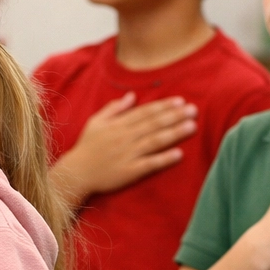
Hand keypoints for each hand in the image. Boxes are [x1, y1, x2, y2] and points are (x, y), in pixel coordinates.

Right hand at [51, 93, 197, 205]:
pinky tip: (178, 154)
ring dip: (174, 133)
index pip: (145, 112)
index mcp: (118, 125)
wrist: (76, 173)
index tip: (181, 101)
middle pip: (153, 124)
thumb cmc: (87, 147)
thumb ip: (114, 108)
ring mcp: (127, 154)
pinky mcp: (129, 171)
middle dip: (174, 116)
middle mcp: (124, 137)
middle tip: (194, 110)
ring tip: (192, 127)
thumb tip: (132, 96)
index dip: (164, 106)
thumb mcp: (96, 122)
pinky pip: (149, 164)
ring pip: (154, 141)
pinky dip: (164, 159)